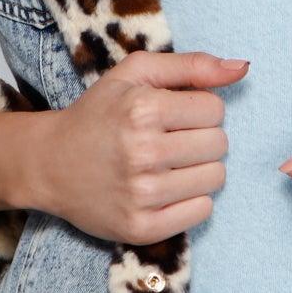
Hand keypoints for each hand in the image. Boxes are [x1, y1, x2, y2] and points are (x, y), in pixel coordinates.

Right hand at [29, 48, 244, 245]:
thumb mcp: (135, 74)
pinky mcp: (141, 227)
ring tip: (167, 165)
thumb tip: (242, 68)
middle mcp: (143, 152)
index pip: (215, 108)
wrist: (49, 164)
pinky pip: (202, 211)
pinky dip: (191, 200)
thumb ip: (191, 65)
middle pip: (220, 144)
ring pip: (216, 178)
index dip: (197, 110)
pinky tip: (166, 190)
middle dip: (200, 138)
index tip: (171, 116)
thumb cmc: (98, 115)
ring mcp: (142, 194)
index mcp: (142, 109)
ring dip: (198, 170)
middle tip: (168, 141)